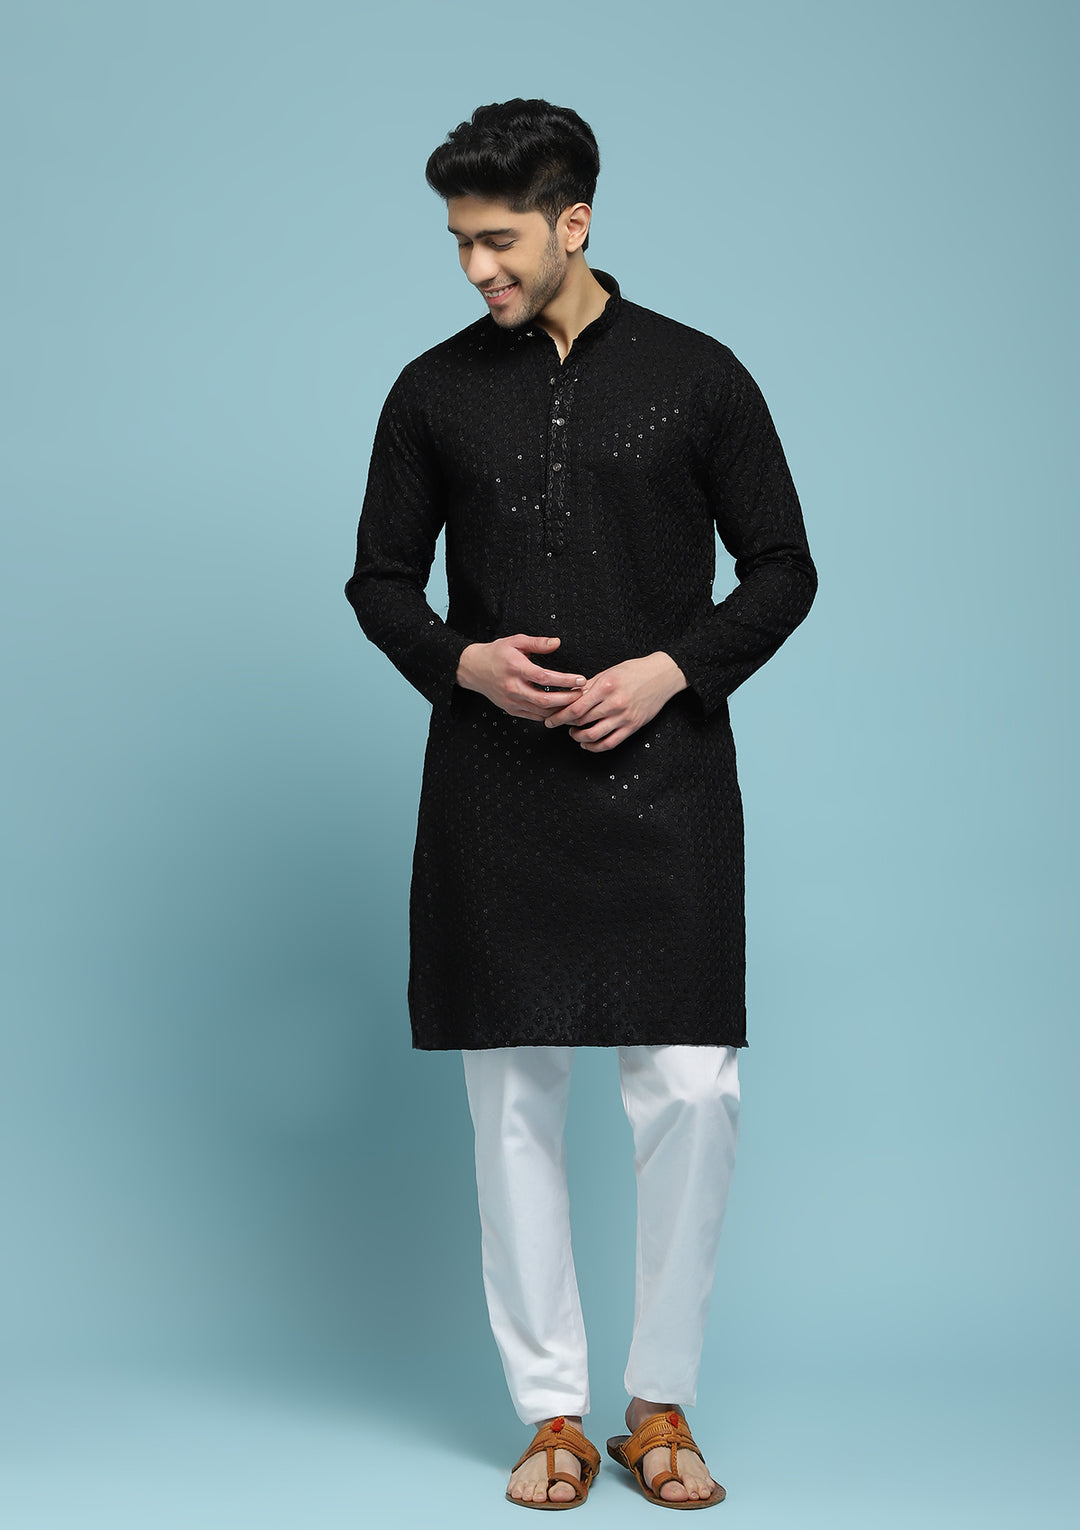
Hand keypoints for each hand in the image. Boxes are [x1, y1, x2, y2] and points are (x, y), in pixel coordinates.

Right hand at [456, 634, 586, 721]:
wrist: (473, 669)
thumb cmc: (496, 653)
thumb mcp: (516, 641)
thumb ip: (537, 642)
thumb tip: (557, 642)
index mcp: (515, 668)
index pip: (544, 677)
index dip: (565, 680)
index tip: (580, 680)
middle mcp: (513, 687)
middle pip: (544, 700)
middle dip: (567, 699)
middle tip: (583, 695)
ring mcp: (511, 701)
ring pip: (541, 712)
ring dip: (561, 709)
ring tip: (576, 703)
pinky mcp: (511, 710)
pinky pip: (534, 716)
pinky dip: (549, 715)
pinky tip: (561, 710)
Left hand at [544, 652, 687, 750]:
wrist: (663, 675)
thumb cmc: (635, 671)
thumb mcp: (609, 672)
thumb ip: (589, 686)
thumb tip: (569, 696)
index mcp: (606, 687)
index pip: (576, 707)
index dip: (560, 716)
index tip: (550, 719)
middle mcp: (615, 703)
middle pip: (582, 721)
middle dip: (565, 725)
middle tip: (557, 724)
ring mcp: (624, 717)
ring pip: (593, 735)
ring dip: (578, 737)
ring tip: (573, 733)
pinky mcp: (632, 727)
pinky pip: (610, 743)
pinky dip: (595, 746)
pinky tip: (587, 743)